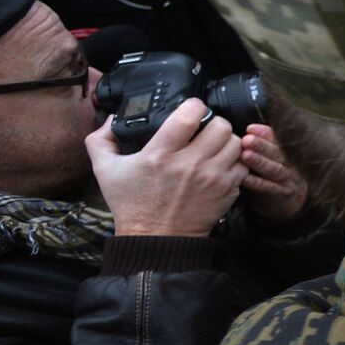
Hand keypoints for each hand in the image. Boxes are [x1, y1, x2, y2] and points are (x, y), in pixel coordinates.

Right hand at [88, 99, 246, 237]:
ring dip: (226, 140)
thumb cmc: (132, 205)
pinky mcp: (227, 190)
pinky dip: (235, 160)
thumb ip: (101, 140)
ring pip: (235, 142)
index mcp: (159, 154)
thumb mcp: (105, 171)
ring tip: (214, 145)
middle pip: (220, 125)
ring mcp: (212, 177)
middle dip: (213, 122)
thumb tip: (111, 119)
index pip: (188, 116)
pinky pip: (243, 164)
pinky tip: (221, 163)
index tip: (190, 109)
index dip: (193, 106)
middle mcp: (189, 164)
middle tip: (204, 129)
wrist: (156, 238)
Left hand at [238, 124, 309, 222]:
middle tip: (246, 139)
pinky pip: (269, 187)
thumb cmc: (273, 173)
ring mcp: (288, 179)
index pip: (277, 140)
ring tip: (245, 155)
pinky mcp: (283, 193)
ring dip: (260, 162)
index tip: (250, 129)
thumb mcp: (273, 156)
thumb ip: (265, 141)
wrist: (288, 199)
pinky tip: (245, 178)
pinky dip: (257, 182)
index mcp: (287, 151)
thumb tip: (251, 128)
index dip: (265, 134)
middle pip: (277, 153)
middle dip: (262, 145)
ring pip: (274, 169)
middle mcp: (290, 164)